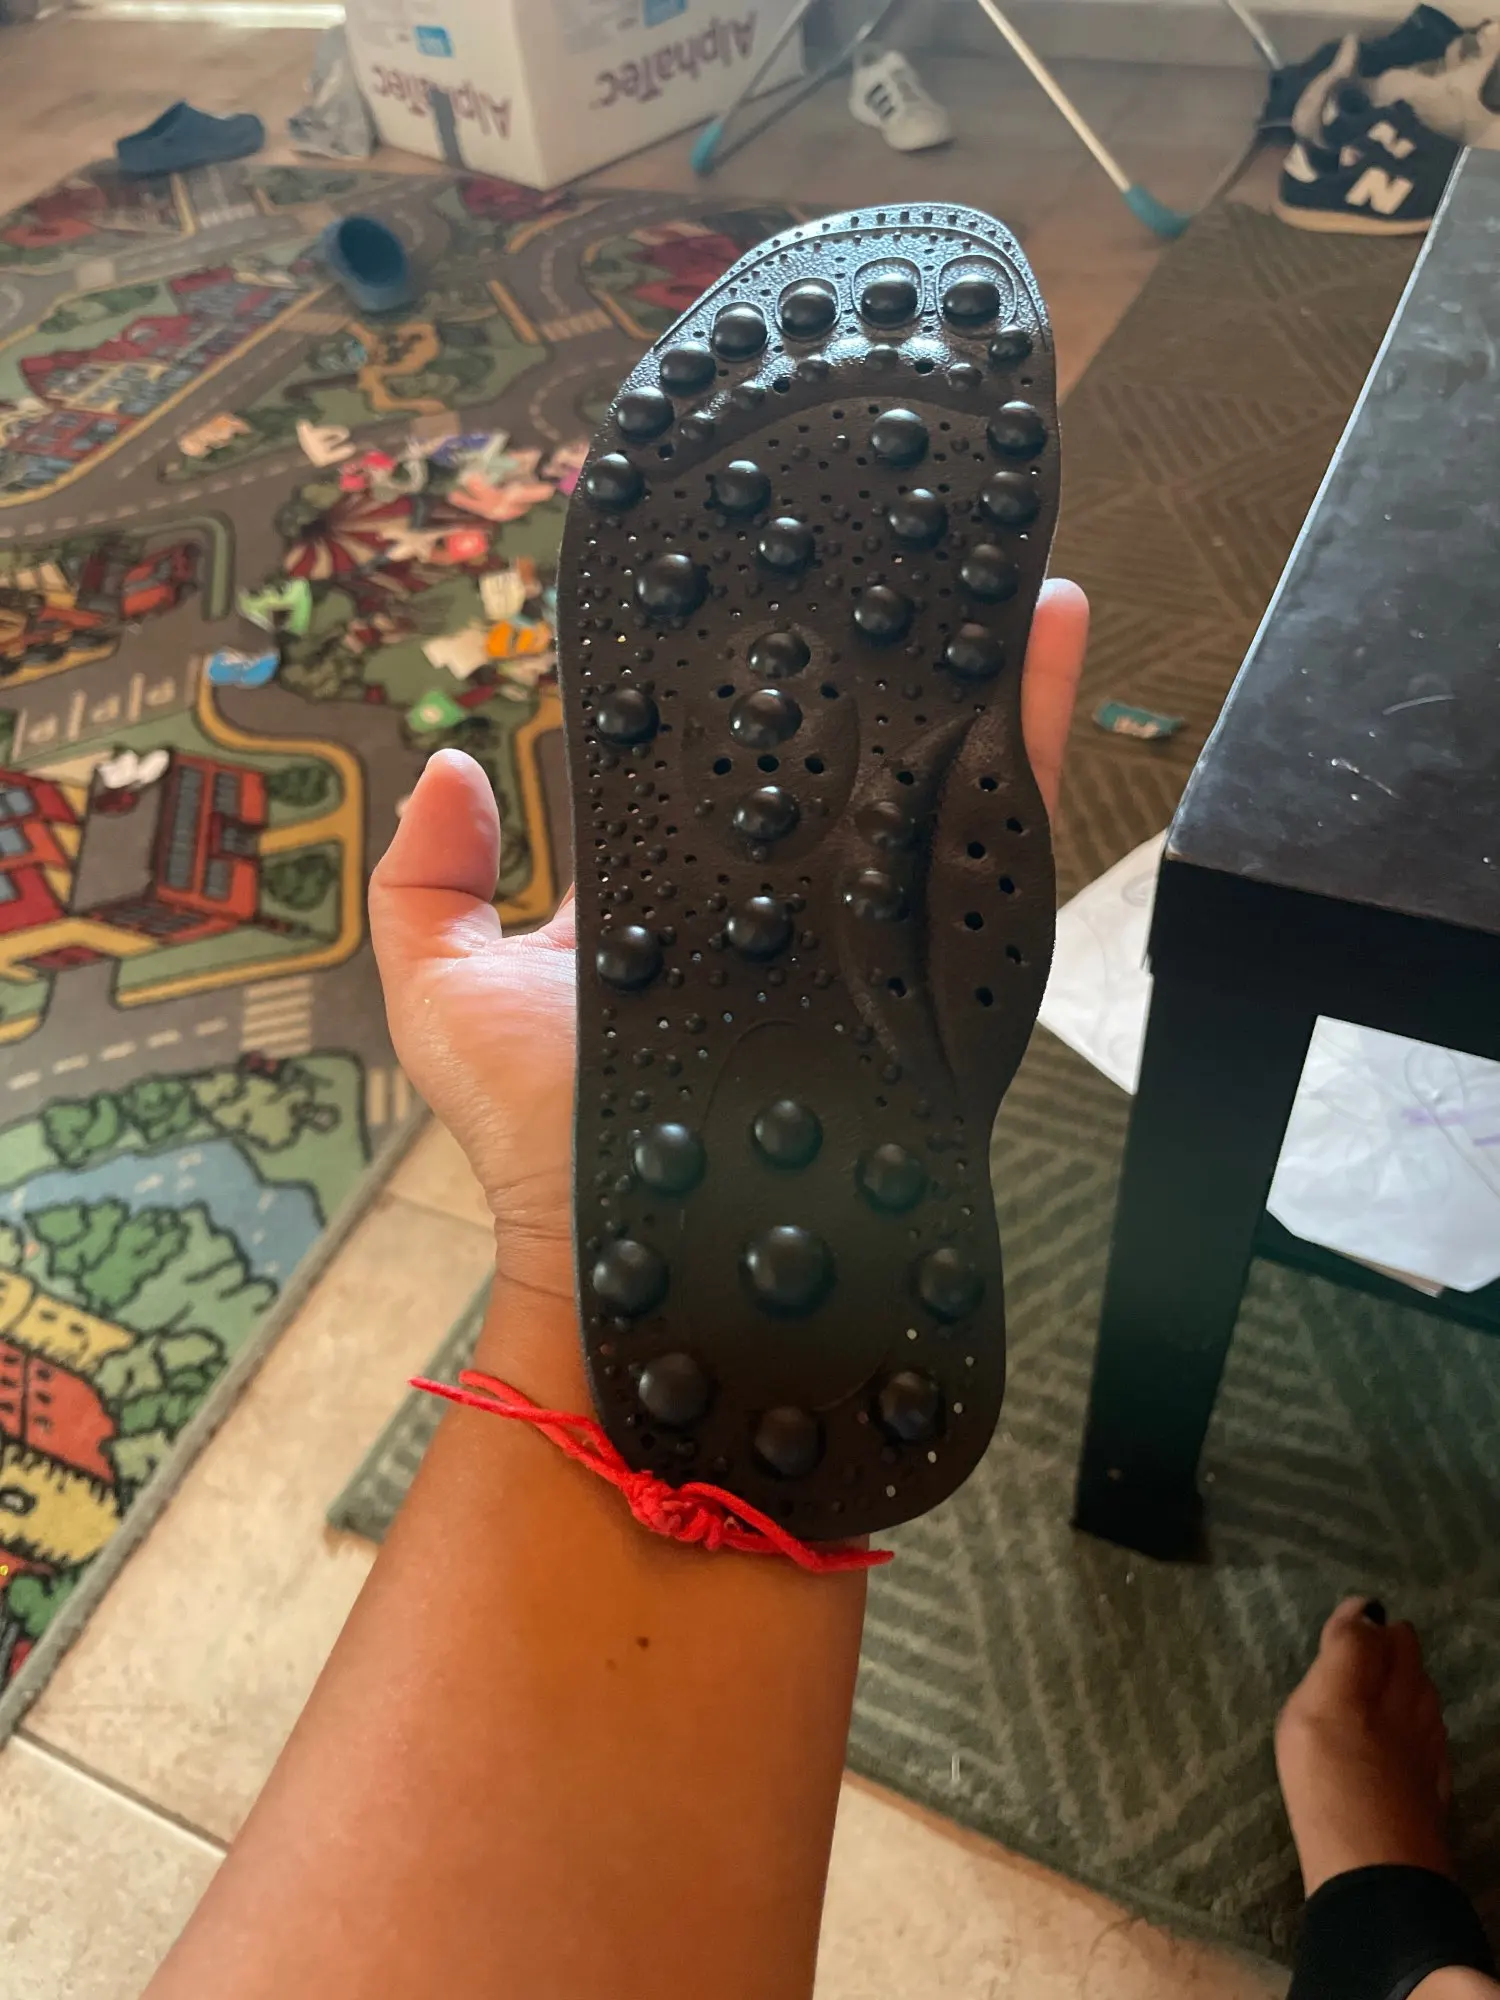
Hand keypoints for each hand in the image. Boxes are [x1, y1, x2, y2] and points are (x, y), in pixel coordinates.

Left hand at [369, 580, 1088, 1326]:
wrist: (646, 1246)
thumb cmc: (537, 1135)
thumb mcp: (442, 996)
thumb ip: (425, 881)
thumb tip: (453, 761)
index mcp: (687, 890)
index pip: (725, 760)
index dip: (740, 678)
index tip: (748, 585)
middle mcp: (783, 899)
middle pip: (843, 754)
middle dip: (870, 654)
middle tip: (886, 540)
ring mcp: (865, 921)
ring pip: (930, 773)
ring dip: (964, 664)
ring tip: (977, 548)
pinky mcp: (933, 952)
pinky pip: (996, 833)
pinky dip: (1034, 733)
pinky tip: (1043, 626)